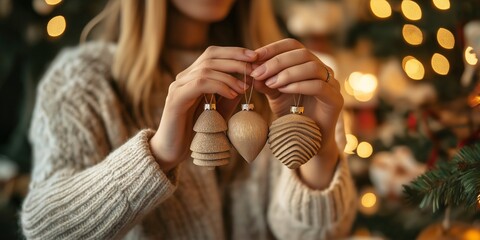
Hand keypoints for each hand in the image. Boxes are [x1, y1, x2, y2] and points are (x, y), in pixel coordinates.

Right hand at [150, 46, 257, 170]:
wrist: (171, 151)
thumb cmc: (196, 132)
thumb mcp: (218, 111)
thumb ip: (229, 96)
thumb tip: (246, 82)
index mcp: (192, 76)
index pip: (213, 53)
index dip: (234, 52)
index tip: (255, 57)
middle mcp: (183, 77)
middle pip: (210, 56)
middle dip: (236, 60)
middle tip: (254, 69)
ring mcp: (178, 87)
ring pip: (206, 69)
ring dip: (229, 76)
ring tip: (245, 87)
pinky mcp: (175, 100)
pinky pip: (199, 84)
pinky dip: (219, 86)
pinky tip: (232, 95)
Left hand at [250, 38, 342, 188]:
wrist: (307, 141)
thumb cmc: (291, 115)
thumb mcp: (274, 95)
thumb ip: (265, 82)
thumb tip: (252, 69)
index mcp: (308, 64)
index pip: (292, 45)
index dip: (273, 48)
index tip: (253, 56)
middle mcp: (323, 70)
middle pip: (302, 53)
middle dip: (276, 61)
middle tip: (258, 73)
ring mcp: (332, 84)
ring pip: (312, 67)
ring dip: (287, 73)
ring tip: (270, 83)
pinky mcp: (336, 100)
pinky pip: (319, 86)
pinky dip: (299, 85)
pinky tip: (283, 90)